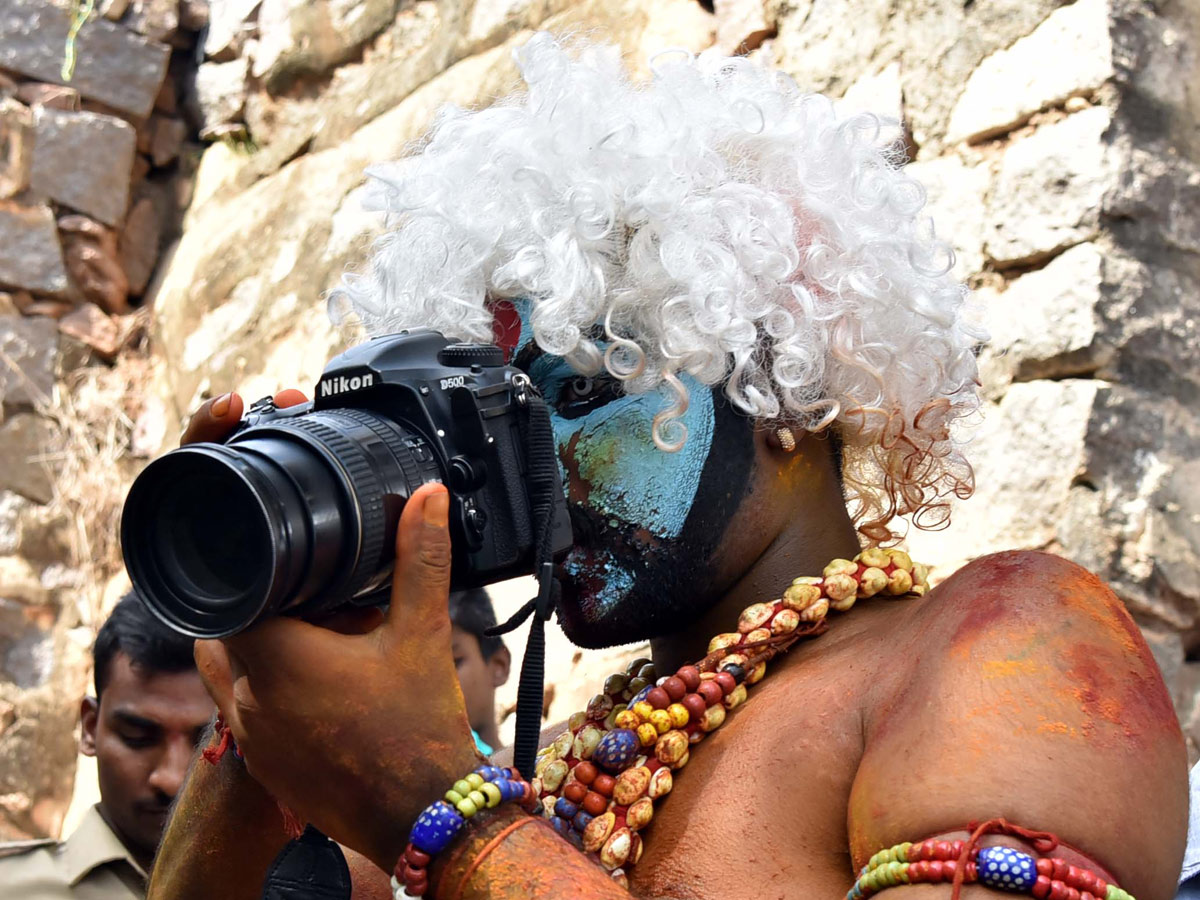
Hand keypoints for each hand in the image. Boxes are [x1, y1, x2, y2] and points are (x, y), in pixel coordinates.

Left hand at [188, 393, 480, 870]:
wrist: (424, 817)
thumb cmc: (419, 730)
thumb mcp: (424, 633)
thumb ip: (420, 559)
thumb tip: (427, 496)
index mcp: (276, 656)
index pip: (236, 592)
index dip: (266, 574)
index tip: (299, 568)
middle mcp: (249, 699)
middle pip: (237, 628)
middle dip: (276, 610)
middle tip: (331, 609)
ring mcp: (251, 738)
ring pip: (239, 671)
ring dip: (271, 652)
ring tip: (327, 650)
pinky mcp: (263, 766)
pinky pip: (249, 714)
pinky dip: (277, 695)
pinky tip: (329, 696)